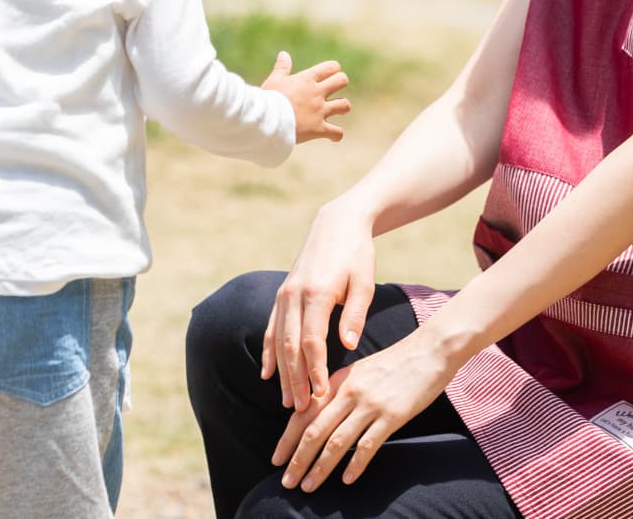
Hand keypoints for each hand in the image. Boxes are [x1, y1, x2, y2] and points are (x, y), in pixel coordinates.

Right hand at [261, 52, 350, 144]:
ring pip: (344, 105)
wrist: (267, 122)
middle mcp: (317, 93)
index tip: (329, 74)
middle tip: (333, 89)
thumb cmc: (269, 99)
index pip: (331, 67)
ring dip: (342, 107)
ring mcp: (320, 111)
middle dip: (341, 83)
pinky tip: (332, 136)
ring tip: (337, 110)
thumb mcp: (274, 80)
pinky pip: (336, 132)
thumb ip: (282, 68)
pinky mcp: (318, 129)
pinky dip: (336, 135)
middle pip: (342, 80)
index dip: (333, 69)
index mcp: (307, 79)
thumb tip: (284, 54)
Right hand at [263, 198, 377, 410]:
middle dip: (296, 379)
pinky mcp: (282, 294)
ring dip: (282, 372)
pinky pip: (272, 327)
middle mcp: (295, 294)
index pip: (312, 341)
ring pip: (278, 340)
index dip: (315, 370)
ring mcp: (285, 294)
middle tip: (302, 409)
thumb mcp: (364, 282)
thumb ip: (354, 314)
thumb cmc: (356, 255)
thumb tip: (349, 346)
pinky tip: (268, 373)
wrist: (336, 224)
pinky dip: (269, 352)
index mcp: (317, 293)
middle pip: (290, 345)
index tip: (321, 395)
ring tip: (287, 400)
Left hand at [272, 332, 455, 491]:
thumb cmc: (394, 363)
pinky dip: (355, 465)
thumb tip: (317, 416)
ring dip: (320, 467)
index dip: (287, 439)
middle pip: (314, 431)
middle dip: (297, 459)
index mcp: (337, 381)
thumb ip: (338, 392)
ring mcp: (370, 404)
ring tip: (309, 486)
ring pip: (336, 442)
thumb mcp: (358, 372)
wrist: (429, 350)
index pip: (304, 414)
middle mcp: (348, 393)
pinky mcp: (392, 415)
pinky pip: (368, 445)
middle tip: (286, 482)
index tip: (276, 460)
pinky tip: (346, 480)